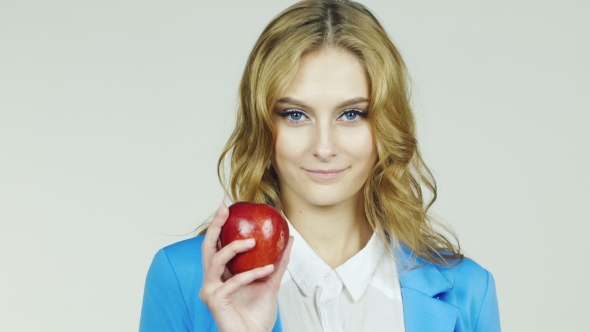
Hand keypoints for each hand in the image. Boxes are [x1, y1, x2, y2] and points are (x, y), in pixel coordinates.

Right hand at [199, 204, 292, 331]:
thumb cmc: (257, 315)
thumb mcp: (271, 282)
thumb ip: (278, 262)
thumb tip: (290, 239)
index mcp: (221, 274)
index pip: (217, 245)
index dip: (219, 226)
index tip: (227, 208)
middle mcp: (212, 280)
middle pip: (208, 248)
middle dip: (215, 226)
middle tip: (224, 210)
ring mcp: (210, 290)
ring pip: (215, 261)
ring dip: (234, 248)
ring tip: (252, 241)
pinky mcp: (215, 300)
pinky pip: (232, 281)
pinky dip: (251, 274)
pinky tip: (266, 269)